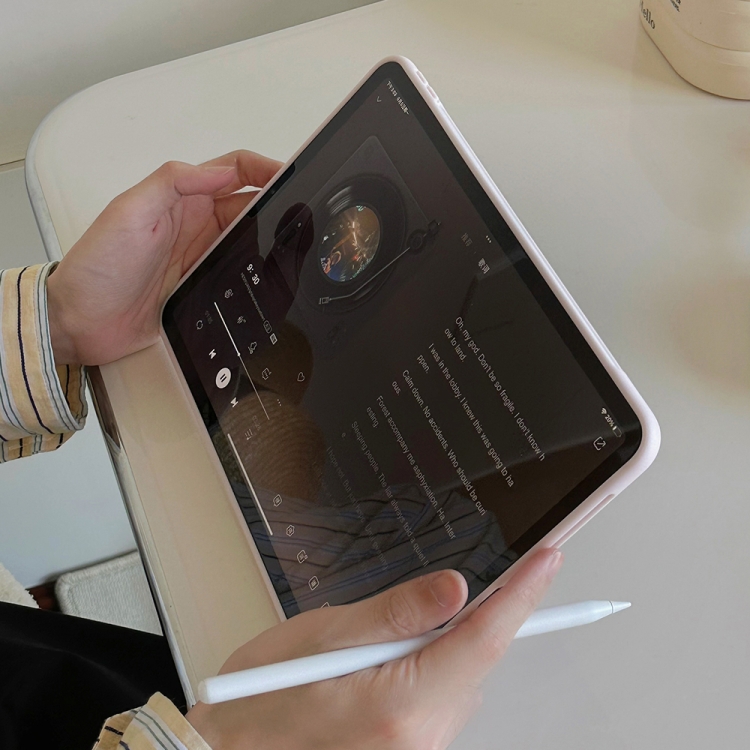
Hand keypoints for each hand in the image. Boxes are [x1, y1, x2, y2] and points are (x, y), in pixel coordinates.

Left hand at [46, 151, 281, 365]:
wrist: (80, 323)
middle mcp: (194, 224)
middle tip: (303, 207)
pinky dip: (259, 267)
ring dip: (272, 233)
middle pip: (248, 203)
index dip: (263, 167)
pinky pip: (240, 271)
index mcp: (178, 198)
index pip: (232, 171)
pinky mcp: (202, 285)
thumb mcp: (130, 211)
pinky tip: (272, 270)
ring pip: (250, 236)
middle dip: (277, 199)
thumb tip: (221, 170)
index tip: (290, 174)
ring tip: (296, 234)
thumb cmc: (96, 267)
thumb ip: (173, 182)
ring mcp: (200, 256)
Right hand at [187, 548, 561, 749]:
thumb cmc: (260, 703)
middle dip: (468, 620)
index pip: (483, 639)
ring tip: (375, 644)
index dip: (521, 593)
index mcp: (401, 705)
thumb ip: (396, 614)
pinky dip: (427, 674)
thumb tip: (455, 589)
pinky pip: (439, 704)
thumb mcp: (321, 637)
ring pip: (459, 682)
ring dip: (440, 649)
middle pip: (476, 662)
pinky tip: (380, 668)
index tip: (547, 560)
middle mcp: (420, 741)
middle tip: (435, 595)